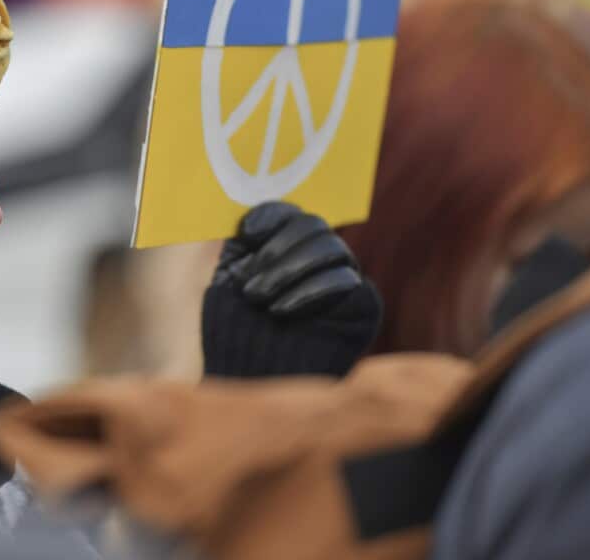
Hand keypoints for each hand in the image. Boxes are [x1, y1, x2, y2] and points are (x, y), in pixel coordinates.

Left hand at [202, 202, 381, 377]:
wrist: (253, 382)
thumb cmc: (235, 334)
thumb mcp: (225, 283)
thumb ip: (236, 246)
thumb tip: (245, 208)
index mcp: (285, 248)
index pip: (290, 213)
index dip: (271, 216)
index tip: (246, 233)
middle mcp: (318, 261)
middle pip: (313, 225)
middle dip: (277, 250)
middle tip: (249, 284)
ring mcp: (344, 282)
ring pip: (331, 247)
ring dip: (289, 271)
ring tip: (259, 301)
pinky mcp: (364, 306)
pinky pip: (347, 281)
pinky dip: (310, 291)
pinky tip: (282, 311)